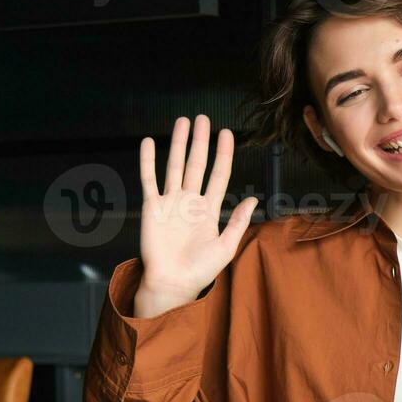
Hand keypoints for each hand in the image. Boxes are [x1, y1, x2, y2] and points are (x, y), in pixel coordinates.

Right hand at [135, 114, 258, 312]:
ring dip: (178, 143)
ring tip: (182, 121)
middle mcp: (190, 201)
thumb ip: (237, 221)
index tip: (227, 133)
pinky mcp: (152, 208)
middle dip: (200, 141)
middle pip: (197, 163)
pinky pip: (149, 180)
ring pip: (174, 165)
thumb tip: (254, 198)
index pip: (218, 174)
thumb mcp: (226, 246)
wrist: (173, 284)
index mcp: (209, 209)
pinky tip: (148, 142)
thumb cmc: (200, 271)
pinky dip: (148, 161)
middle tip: (203, 118)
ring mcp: (170, 202)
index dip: (223, 154)